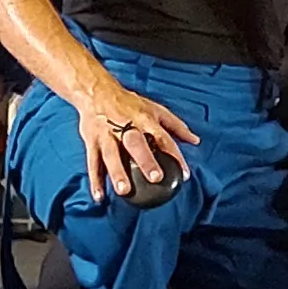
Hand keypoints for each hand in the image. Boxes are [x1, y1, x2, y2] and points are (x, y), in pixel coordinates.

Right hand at [75, 84, 199, 207]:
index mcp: (145, 119)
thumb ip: (176, 126)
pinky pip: (93, 163)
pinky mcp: (92, 142)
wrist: (97, 92)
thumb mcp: (155, 109)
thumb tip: (195, 141)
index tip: (184, 174)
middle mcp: (126, 127)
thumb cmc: (129, 103)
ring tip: (124, 191)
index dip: (175, 155)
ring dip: (118, 173)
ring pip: (112, 155)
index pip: (164, 138)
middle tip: (155, 178)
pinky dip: (95, 180)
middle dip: (145, 160)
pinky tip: (99, 196)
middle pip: (136, 144)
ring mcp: (107, 135)